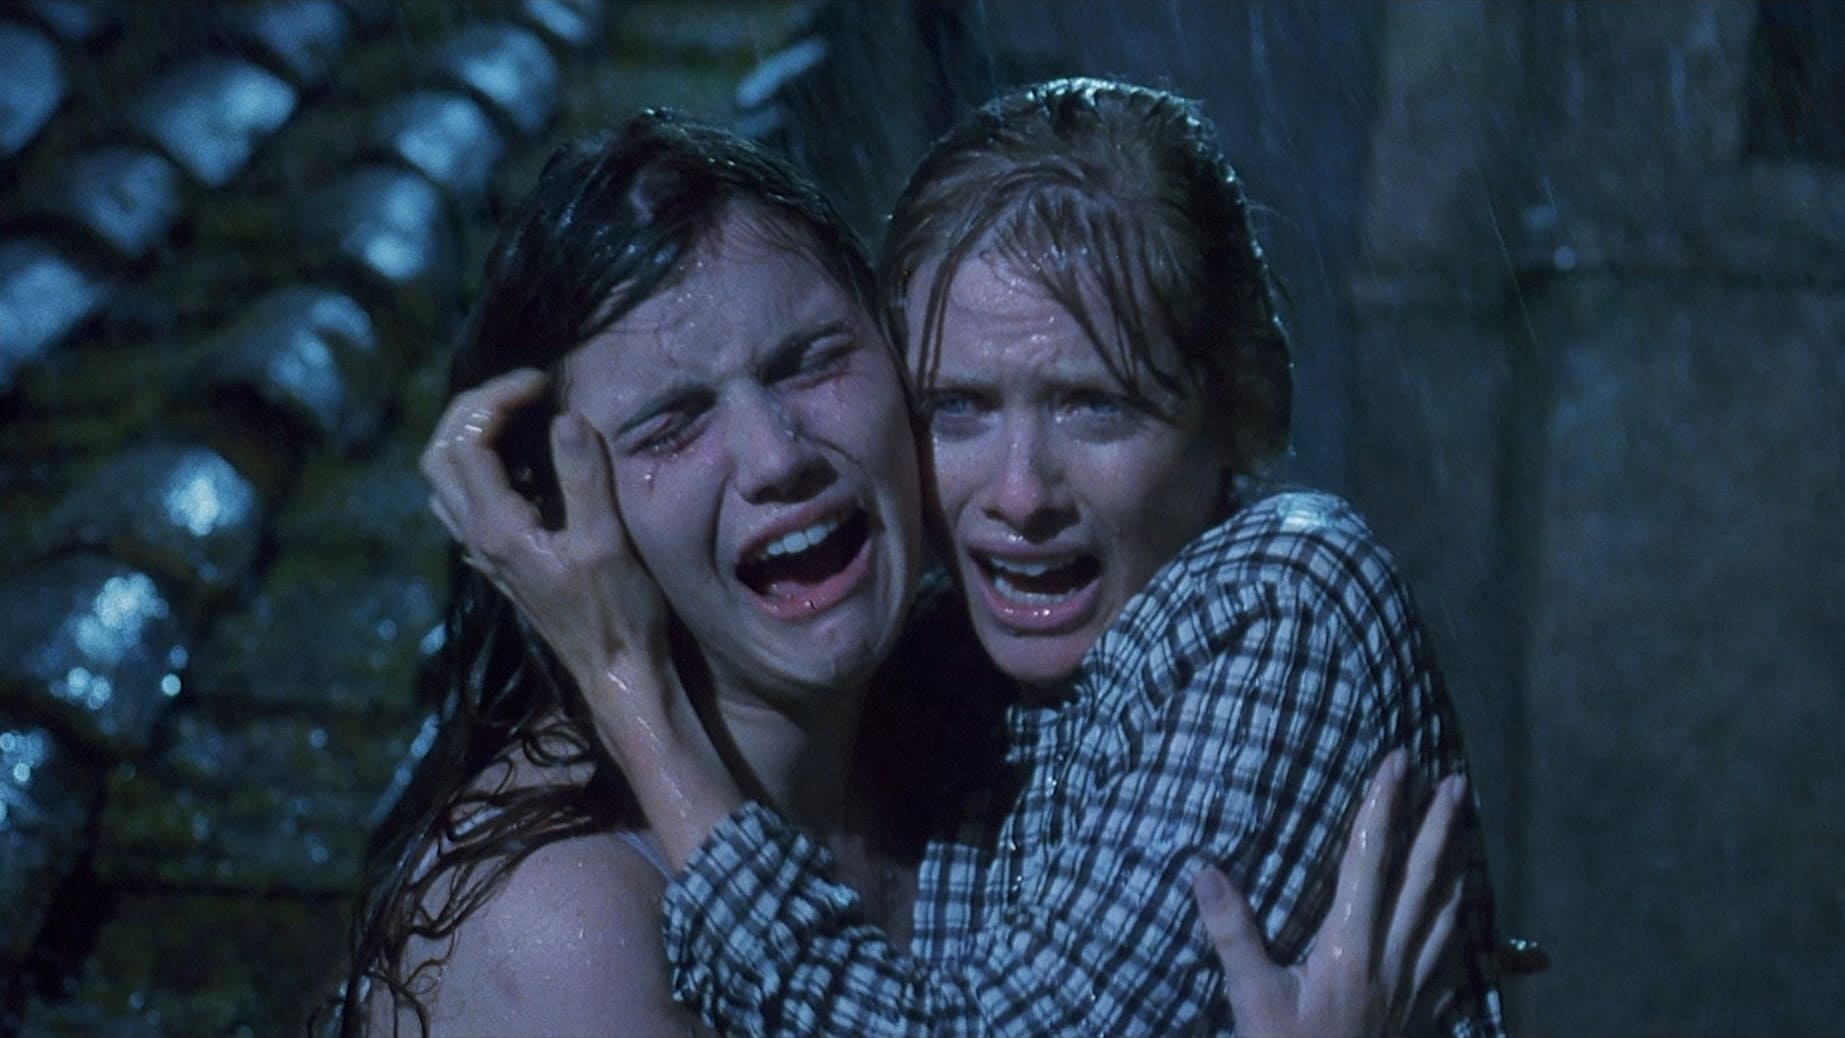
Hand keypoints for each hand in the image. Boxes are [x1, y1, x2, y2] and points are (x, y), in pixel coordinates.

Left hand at [420, 368, 670, 698]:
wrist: (615, 673)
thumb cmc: (619, 613)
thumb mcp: (607, 542)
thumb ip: (582, 477)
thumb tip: (565, 418)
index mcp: (497, 528)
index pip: (467, 441)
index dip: (497, 398)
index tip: (542, 383)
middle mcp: (477, 538)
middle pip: (438, 454)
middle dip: (472, 408)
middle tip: (522, 390)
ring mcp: (482, 553)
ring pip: (443, 479)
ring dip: (467, 436)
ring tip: (515, 417)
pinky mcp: (497, 562)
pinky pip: (462, 503)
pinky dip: (478, 468)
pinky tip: (519, 466)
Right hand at [1191, 749, 1465, 1037]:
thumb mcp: (1251, 998)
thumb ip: (1231, 932)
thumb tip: (1203, 868)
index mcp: (1351, 945)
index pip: (1370, 860)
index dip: (1382, 807)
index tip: (1396, 763)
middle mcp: (1391, 958)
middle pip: (1424, 880)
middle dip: (1440, 827)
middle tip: (1456, 783)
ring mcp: (1413, 986)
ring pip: (1446, 915)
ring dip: (1457, 867)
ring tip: (1466, 830)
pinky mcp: (1421, 1011)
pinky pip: (1454, 961)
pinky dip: (1468, 932)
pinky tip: (1476, 922)